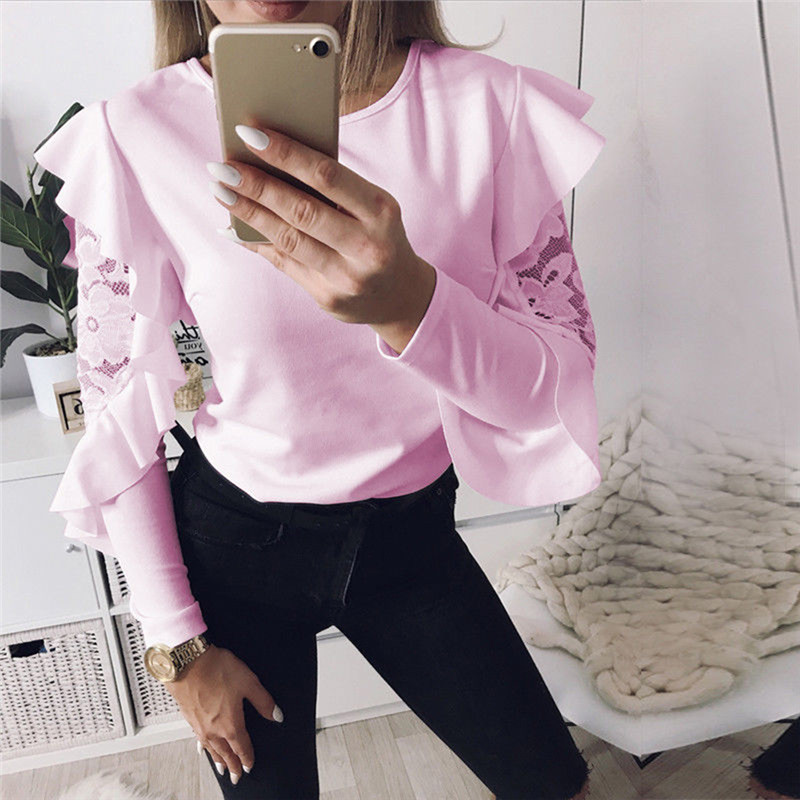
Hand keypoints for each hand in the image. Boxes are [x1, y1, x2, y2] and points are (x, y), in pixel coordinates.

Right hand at [163, 643, 281, 783]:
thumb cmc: (215, 669)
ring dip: (218, 760)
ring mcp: (199, 726)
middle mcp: (214, 730)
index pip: (242, 747)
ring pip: (211, 749)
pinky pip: (199, 740)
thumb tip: (276, 715)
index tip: (250, 766)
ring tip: (221, 768)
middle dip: (233, 766)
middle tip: (235, 777)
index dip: (248, 758)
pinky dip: (204, 748)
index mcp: (230, 724)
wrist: (185, 663)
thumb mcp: (248, 682)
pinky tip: (203, 748)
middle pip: (226, 753)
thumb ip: (263, 701)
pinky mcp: (189, 718)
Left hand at [207, 122, 436, 351]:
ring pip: (288, 240)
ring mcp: (347, 277)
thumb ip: (336, 190)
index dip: (286, 154)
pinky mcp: (328, 298)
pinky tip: (232, 227)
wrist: (400, 296)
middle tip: (222, 166)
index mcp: (381, 212)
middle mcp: (366, 246)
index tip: (250, 134)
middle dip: (257, 186)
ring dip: (248, 213)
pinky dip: (255, 243)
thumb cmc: (379, 238)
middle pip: (302, 210)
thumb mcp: (373, 209)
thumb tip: (275, 161)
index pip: (328, 176)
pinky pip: (284, 264)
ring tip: (220, 191)